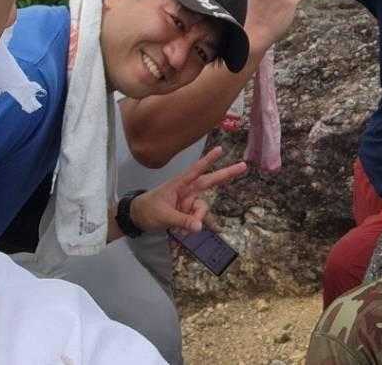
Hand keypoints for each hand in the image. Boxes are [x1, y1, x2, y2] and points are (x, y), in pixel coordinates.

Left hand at [131, 146, 247, 234]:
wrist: (137, 218)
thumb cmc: (147, 210)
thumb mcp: (163, 216)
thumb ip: (181, 221)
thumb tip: (200, 227)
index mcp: (179, 185)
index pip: (196, 171)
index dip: (208, 161)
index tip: (220, 150)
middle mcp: (187, 191)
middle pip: (210, 182)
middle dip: (226, 174)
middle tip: (244, 166)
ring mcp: (188, 203)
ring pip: (202, 210)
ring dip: (196, 221)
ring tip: (180, 232)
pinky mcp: (188, 213)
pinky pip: (198, 220)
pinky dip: (196, 226)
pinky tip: (198, 232)